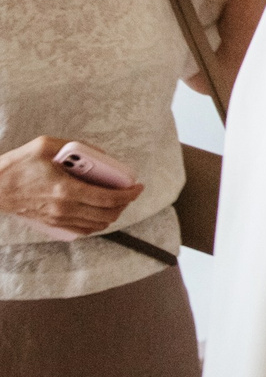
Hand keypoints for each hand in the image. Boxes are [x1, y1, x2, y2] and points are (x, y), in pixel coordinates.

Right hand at [0, 136, 140, 234]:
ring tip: (117, 201)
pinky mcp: (52, 224)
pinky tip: (99, 212)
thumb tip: (100, 155)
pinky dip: (97, 223)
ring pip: (97, 225)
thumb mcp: (46, 145)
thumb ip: (76, 147)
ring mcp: (58, 219)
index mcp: (67, 189)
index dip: (129, 194)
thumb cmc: (18, 164)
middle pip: (107, 215)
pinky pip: (83, 230)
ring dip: (113, 214)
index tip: (138, 186)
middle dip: (125, 205)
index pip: (109, 198)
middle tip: (129, 192)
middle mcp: (65, 208)